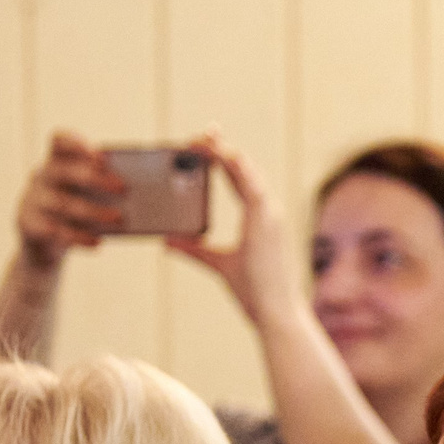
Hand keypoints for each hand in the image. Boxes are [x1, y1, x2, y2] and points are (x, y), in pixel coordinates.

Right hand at [14, 132, 124, 270]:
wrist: (44, 246)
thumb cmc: (76, 214)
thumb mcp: (86, 197)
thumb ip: (105, 188)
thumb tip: (142, 194)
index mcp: (57, 161)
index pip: (59, 141)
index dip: (77, 143)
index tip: (103, 156)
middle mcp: (42, 176)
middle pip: (63, 171)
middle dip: (95, 178)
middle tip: (124, 189)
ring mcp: (32, 200)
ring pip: (62, 203)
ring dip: (93, 211)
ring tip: (119, 218)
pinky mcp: (29, 225)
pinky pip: (55, 230)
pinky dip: (79, 237)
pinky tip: (98, 242)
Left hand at [166, 133, 308, 330]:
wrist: (274, 312)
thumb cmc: (255, 292)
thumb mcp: (218, 265)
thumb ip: (194, 250)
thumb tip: (169, 241)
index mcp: (260, 218)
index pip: (240, 179)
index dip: (224, 160)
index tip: (207, 145)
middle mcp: (268, 211)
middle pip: (243, 168)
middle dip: (220, 148)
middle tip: (201, 132)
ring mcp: (269, 213)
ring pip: (245, 169)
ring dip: (223, 151)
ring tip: (203, 136)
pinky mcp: (266, 219)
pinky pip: (248, 182)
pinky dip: (233, 165)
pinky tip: (217, 152)